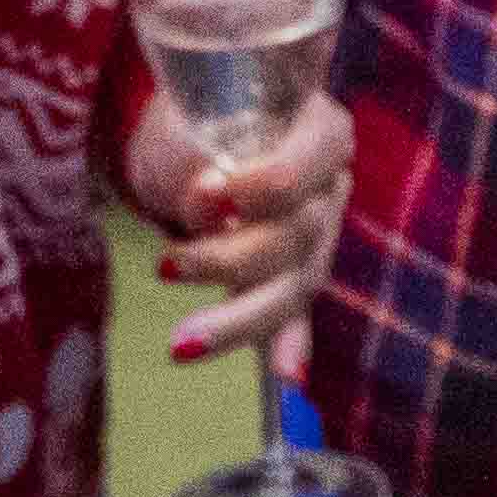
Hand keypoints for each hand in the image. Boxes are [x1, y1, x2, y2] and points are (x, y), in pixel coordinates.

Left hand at [122, 83, 353, 377]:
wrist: (191, 138)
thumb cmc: (194, 120)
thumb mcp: (189, 127)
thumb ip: (199, 158)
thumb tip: (206, 202)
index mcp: (320, 128)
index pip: (307, 165)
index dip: (261, 185)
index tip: (204, 191)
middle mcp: (332, 185)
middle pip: (300, 235)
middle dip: (231, 260)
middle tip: (164, 267)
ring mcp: (320, 233)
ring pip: (296, 284)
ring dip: (240, 319)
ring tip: (181, 344)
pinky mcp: (296, 273)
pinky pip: (297, 314)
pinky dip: (289, 344)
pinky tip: (285, 377)